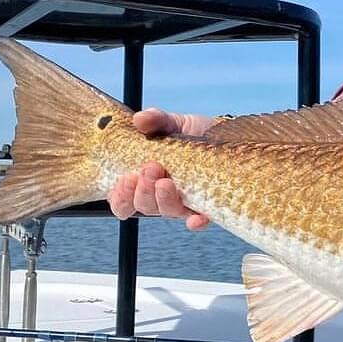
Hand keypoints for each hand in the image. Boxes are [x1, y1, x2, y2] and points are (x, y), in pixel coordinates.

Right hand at [107, 109, 216, 230]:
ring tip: (166, 181)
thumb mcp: (170, 123)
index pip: (123, 201)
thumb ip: (154, 120)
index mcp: (143, 182)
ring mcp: (184, 202)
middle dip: (143, 191)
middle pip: (145, 207)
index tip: (126, 178)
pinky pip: (200, 219)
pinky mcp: (207, 205)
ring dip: (164, 199)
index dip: (120, 197)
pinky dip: (196, 221)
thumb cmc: (188, 135)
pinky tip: (196, 219)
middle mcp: (161, 196)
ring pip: (168, 212)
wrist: (222, 134)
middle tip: (150, 169)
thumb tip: (140, 120)